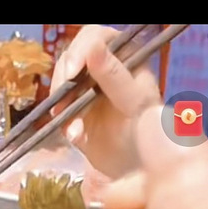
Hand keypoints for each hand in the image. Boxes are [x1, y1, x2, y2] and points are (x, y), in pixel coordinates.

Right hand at [50, 25, 160, 177]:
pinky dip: (63, 123)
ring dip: (62, 105)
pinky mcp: (74, 112)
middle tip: (62, 103)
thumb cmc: (148, 133)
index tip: (72, 73)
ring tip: (73, 128)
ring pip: (61, 84)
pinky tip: (75, 136)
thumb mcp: (135, 102)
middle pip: (71, 59)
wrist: (139, 170)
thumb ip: (114, 76)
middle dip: (64, 81)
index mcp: (124, 57)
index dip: (80, 50)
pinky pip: (59, 110)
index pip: (95, 38)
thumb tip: (93, 48)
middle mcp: (103, 69)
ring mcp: (86, 90)